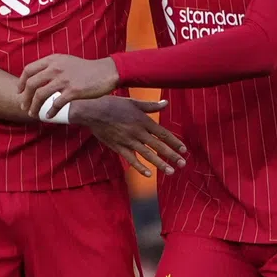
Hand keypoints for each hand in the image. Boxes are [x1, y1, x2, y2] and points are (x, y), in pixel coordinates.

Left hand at [19, 53, 120, 115]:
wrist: (106, 72)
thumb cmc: (86, 69)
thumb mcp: (66, 61)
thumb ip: (51, 67)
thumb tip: (37, 79)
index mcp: (52, 60)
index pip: (28, 70)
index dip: (21, 82)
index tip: (19, 92)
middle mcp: (56, 68)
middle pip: (31, 84)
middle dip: (25, 98)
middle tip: (24, 106)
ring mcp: (64, 79)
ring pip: (40, 95)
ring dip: (34, 106)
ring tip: (33, 113)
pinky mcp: (73, 91)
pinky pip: (56, 104)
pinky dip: (50, 112)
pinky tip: (49, 116)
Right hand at [70, 96, 186, 176]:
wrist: (92, 111)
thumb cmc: (113, 104)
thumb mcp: (133, 102)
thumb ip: (150, 105)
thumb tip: (166, 103)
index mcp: (143, 120)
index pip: (162, 133)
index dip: (174, 142)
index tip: (184, 149)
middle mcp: (137, 132)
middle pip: (158, 145)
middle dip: (171, 155)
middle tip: (183, 164)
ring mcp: (128, 141)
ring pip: (147, 154)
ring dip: (159, 164)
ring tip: (170, 171)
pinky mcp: (118, 147)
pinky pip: (131, 159)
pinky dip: (139, 167)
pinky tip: (148, 174)